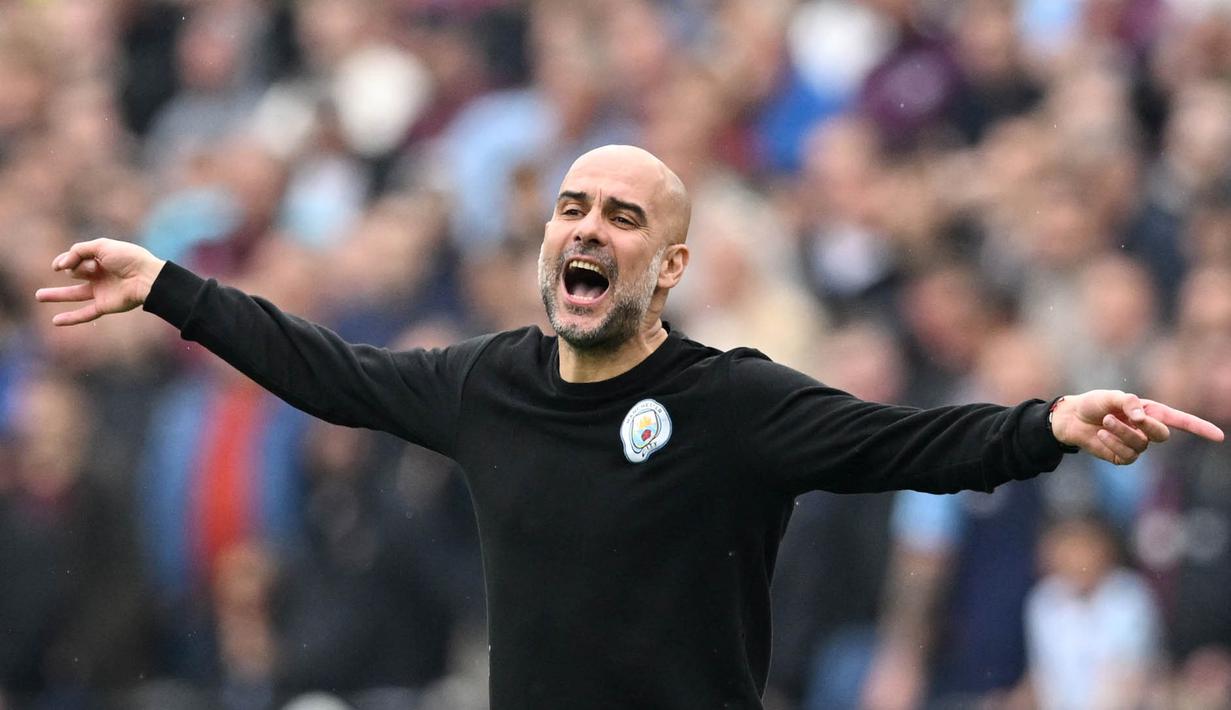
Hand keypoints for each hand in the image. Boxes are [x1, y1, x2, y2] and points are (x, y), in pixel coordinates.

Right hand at [35, 238, 165, 324]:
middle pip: (75, 271)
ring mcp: (101, 291)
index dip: (68, 258)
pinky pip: (85, 314)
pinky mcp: (105, 305)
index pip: (76, 257)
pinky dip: (71, 318)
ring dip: (56, 295)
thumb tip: (59, 266)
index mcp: (101, 258)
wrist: (147, 278)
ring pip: (74, 294)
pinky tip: (55, 321)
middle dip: (78, 268)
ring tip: (38, 295)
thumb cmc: (128, 258)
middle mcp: (100, 275)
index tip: (64, 263)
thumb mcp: (101, 246)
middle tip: (87, 269)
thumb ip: (78, 251)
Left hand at [1050, 389, 1224, 464]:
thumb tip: (1141, 416)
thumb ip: (1127, 402)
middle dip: (1147, 427)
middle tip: (1130, 417)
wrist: (1072, 418)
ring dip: (1122, 432)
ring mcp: (1135, 445)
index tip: (1219, 436)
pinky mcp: (1122, 457)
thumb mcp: (1109, 397)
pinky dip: (1113, 443)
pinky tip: (1101, 434)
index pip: (1180, 421)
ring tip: (1105, 421)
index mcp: (1150, 412)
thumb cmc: (1093, 404)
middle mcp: (1146, 430)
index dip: (1199, 428)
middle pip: (1162, 436)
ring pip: (1141, 445)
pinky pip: (1126, 455)